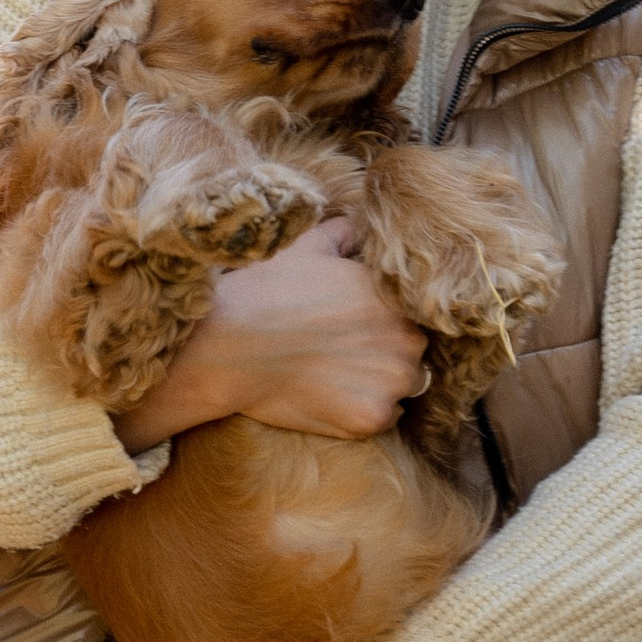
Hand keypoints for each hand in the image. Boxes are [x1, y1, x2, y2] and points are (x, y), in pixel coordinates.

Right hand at [117, 218, 427, 445]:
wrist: (229, 345)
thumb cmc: (265, 290)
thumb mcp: (306, 247)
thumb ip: (341, 233)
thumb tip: (355, 223)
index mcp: (396, 295)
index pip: (412, 313)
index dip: (385, 321)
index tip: (358, 327)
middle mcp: (406, 338)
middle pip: (412, 351)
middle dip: (388, 352)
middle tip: (346, 353)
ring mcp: (391, 381)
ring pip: (404, 387)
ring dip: (382, 383)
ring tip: (339, 377)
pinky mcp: (371, 418)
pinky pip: (385, 418)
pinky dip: (364, 412)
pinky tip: (333, 398)